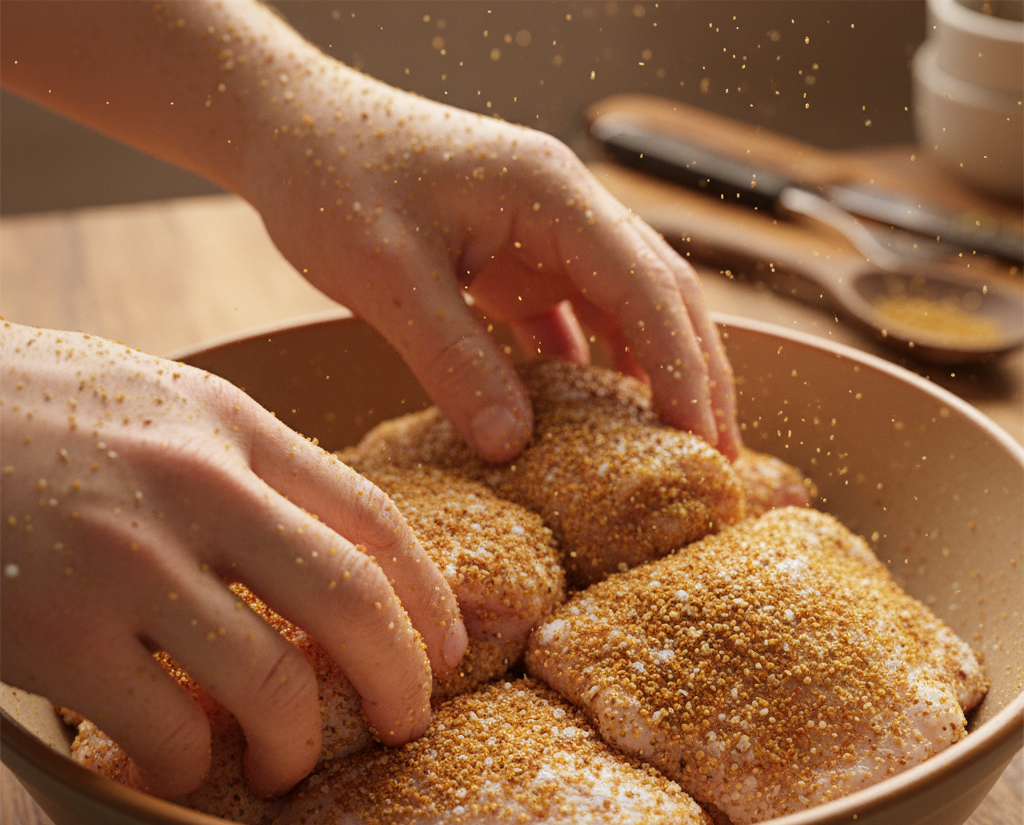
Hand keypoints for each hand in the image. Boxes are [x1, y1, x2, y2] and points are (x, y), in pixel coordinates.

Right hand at [0, 322, 466, 797]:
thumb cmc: (26, 412)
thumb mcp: (154, 403)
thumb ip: (241, 463)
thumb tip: (326, 547)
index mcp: (231, 426)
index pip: (375, 518)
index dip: (431, 595)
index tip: (451, 646)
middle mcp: (196, 486)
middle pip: (351, 601)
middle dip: (403, 681)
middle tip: (409, 726)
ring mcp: (124, 558)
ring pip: (271, 681)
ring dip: (296, 745)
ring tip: (287, 764)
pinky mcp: (51, 629)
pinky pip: (165, 729)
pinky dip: (189, 765)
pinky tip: (181, 764)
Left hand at [1, 0, 740, 463]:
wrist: (290, 128)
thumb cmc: (332, 179)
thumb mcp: (387, 276)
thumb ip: (454, 359)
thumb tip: (512, 445)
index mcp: (552, 194)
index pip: (646, 287)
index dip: (682, 368)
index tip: (701, 443)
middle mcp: (566, 209)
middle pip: (661, 296)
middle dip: (695, 376)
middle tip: (716, 460)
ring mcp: (545, 234)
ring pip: (628, 309)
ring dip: (656, 375)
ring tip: (676, 449)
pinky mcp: (516, 260)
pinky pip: (576, 319)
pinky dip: (596, 369)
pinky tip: (599, 419)